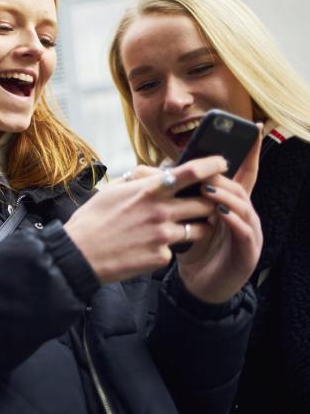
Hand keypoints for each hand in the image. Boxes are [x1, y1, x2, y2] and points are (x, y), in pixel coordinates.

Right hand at [65, 156, 226, 282]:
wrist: (80, 254)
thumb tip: (155, 172)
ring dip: (196, 226)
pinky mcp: (161, 257)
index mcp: (148, 191)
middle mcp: (160, 211)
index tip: (222, 162)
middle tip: (204, 203)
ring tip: (181, 226)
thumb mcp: (112, 190)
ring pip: (199, 229)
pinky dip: (168, 248)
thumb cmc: (92, 219)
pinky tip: (149, 247)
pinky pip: (176, 250)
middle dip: (209, 202)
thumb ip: (138, 180)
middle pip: (205, 203)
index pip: (190, 172)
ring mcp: (163, 236)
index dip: (211, 165)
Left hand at [176, 132, 262, 303]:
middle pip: (241, 186)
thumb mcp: (184, 216)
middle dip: (227, 174)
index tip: (254, 129)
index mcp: (230, 203)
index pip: (242, 173)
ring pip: (244, 207)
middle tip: (209, 164)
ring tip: (208, 187)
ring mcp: (249, 233)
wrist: (196, 284)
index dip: (250, 151)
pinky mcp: (247, 253)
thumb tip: (159, 170)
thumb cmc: (190, 246)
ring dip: (227, 195)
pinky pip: (244, 233)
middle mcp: (244, 214)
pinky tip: (221, 214)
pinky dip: (233, 221)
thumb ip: (178, 194)